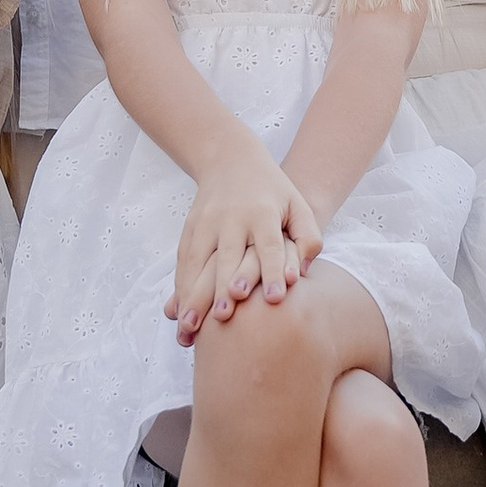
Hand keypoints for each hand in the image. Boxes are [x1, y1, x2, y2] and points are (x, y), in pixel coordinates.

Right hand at [167, 151, 321, 342]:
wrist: (230, 159)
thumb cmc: (273, 192)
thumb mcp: (298, 205)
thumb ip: (308, 236)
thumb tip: (302, 273)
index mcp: (263, 212)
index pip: (268, 245)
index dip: (272, 271)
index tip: (274, 299)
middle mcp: (232, 218)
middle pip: (227, 257)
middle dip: (224, 287)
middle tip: (224, 318)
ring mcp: (206, 223)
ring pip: (198, 262)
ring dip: (193, 295)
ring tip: (191, 328)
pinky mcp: (189, 228)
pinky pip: (183, 261)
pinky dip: (179, 288)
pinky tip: (178, 314)